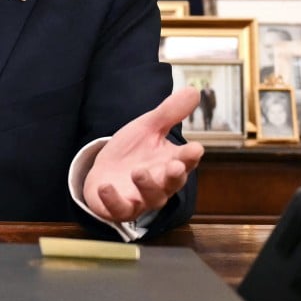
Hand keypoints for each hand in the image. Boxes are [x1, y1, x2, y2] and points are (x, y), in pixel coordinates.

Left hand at [83, 88, 203, 222]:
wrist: (105, 171)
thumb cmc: (133, 151)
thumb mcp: (148, 127)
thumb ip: (169, 113)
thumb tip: (193, 91)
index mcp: (171, 162)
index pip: (186, 160)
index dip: (190, 156)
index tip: (195, 148)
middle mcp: (160, 184)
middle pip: (172, 183)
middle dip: (174, 175)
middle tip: (175, 166)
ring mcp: (141, 198)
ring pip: (150, 198)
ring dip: (146, 185)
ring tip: (138, 171)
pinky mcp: (120, 208)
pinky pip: (119, 209)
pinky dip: (113, 200)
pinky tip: (105, 187)